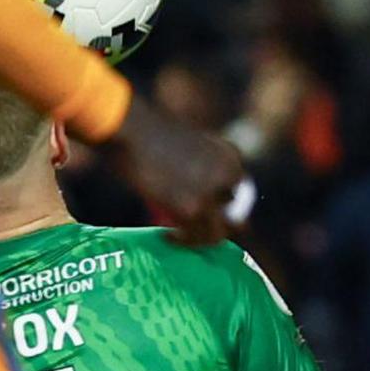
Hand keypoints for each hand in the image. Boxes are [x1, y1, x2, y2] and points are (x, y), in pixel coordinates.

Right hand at [107, 95, 246, 246]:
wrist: (130, 128)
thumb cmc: (148, 132)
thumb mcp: (186, 144)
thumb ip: (199, 165)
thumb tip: (195, 187)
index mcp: (230, 155)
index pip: (239, 191)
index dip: (224, 206)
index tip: (210, 214)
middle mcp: (227, 174)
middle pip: (236, 216)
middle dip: (219, 226)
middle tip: (200, 232)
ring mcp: (211, 193)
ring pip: (218, 233)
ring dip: (200, 239)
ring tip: (182, 238)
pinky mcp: (191, 208)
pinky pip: (195, 238)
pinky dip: (181, 241)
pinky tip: (167, 237)